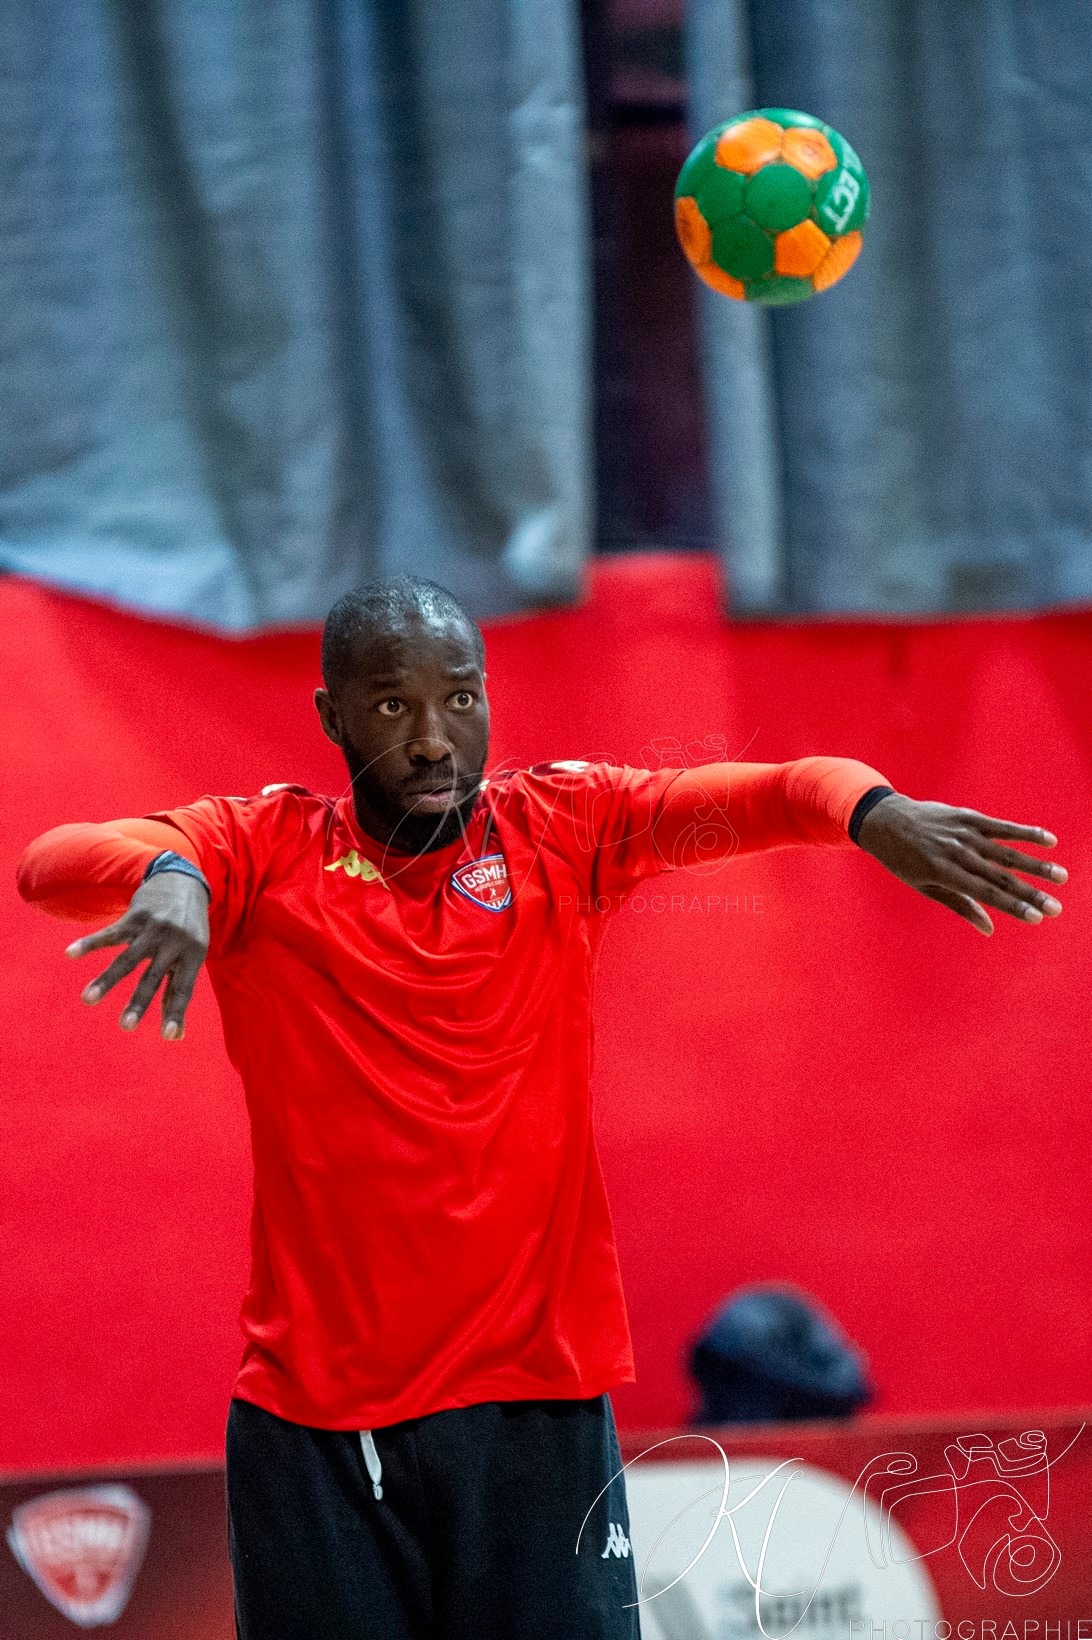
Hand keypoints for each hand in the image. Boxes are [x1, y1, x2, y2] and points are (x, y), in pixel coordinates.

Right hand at [65, 873, 209, 1037]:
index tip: (168, 1036)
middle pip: (153, 977)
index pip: (183, 989)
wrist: (184, 882)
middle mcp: (174, 942)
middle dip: (138, 1002)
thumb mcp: (193, 955)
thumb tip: (175, 1035)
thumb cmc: (188, 928)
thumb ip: (178, 990)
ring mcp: (154, 928)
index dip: (176, 1012)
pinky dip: (89, 943)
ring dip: (106, 980)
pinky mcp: (135, 916)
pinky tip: (70, 953)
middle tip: (125, 1026)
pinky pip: (110, 933)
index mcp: (193, 955)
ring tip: (87, 999)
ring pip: (127, 959)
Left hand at [856, 794, 1066, 935]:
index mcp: (944, 873)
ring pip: (1007, 852)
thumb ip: (960, 905)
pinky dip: (1026, 833)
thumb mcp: (924, 887)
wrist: (886, 821)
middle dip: (1031, 893)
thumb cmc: (904, 860)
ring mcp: (964, 833)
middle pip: (1001, 876)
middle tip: (1056, 908)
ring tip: (1061, 877)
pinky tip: (1049, 840)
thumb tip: (989, 929)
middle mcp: (957, 853)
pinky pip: (1001, 827)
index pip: (986, 894)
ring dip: (1037, 865)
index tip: (1036, 918)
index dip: (1013, 907)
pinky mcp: (968, 817)